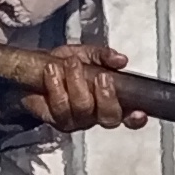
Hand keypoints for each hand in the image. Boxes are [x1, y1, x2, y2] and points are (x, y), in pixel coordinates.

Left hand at [17, 44, 143, 131]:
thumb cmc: (65, 64)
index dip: (135, 118)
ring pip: (84, 109)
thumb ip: (104, 56)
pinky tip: (52, 71)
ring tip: (71, 63)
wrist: (35, 70)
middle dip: (107, 97)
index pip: (128, 115)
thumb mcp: (87, 54)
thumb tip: (121, 60)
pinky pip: (60, 108)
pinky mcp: (57, 120)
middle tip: (101, 76)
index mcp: (110, 100)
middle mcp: (96, 115)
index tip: (139, 112)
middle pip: (109, 118)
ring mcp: (77, 120)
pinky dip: (57, 86)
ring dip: (77, 83)